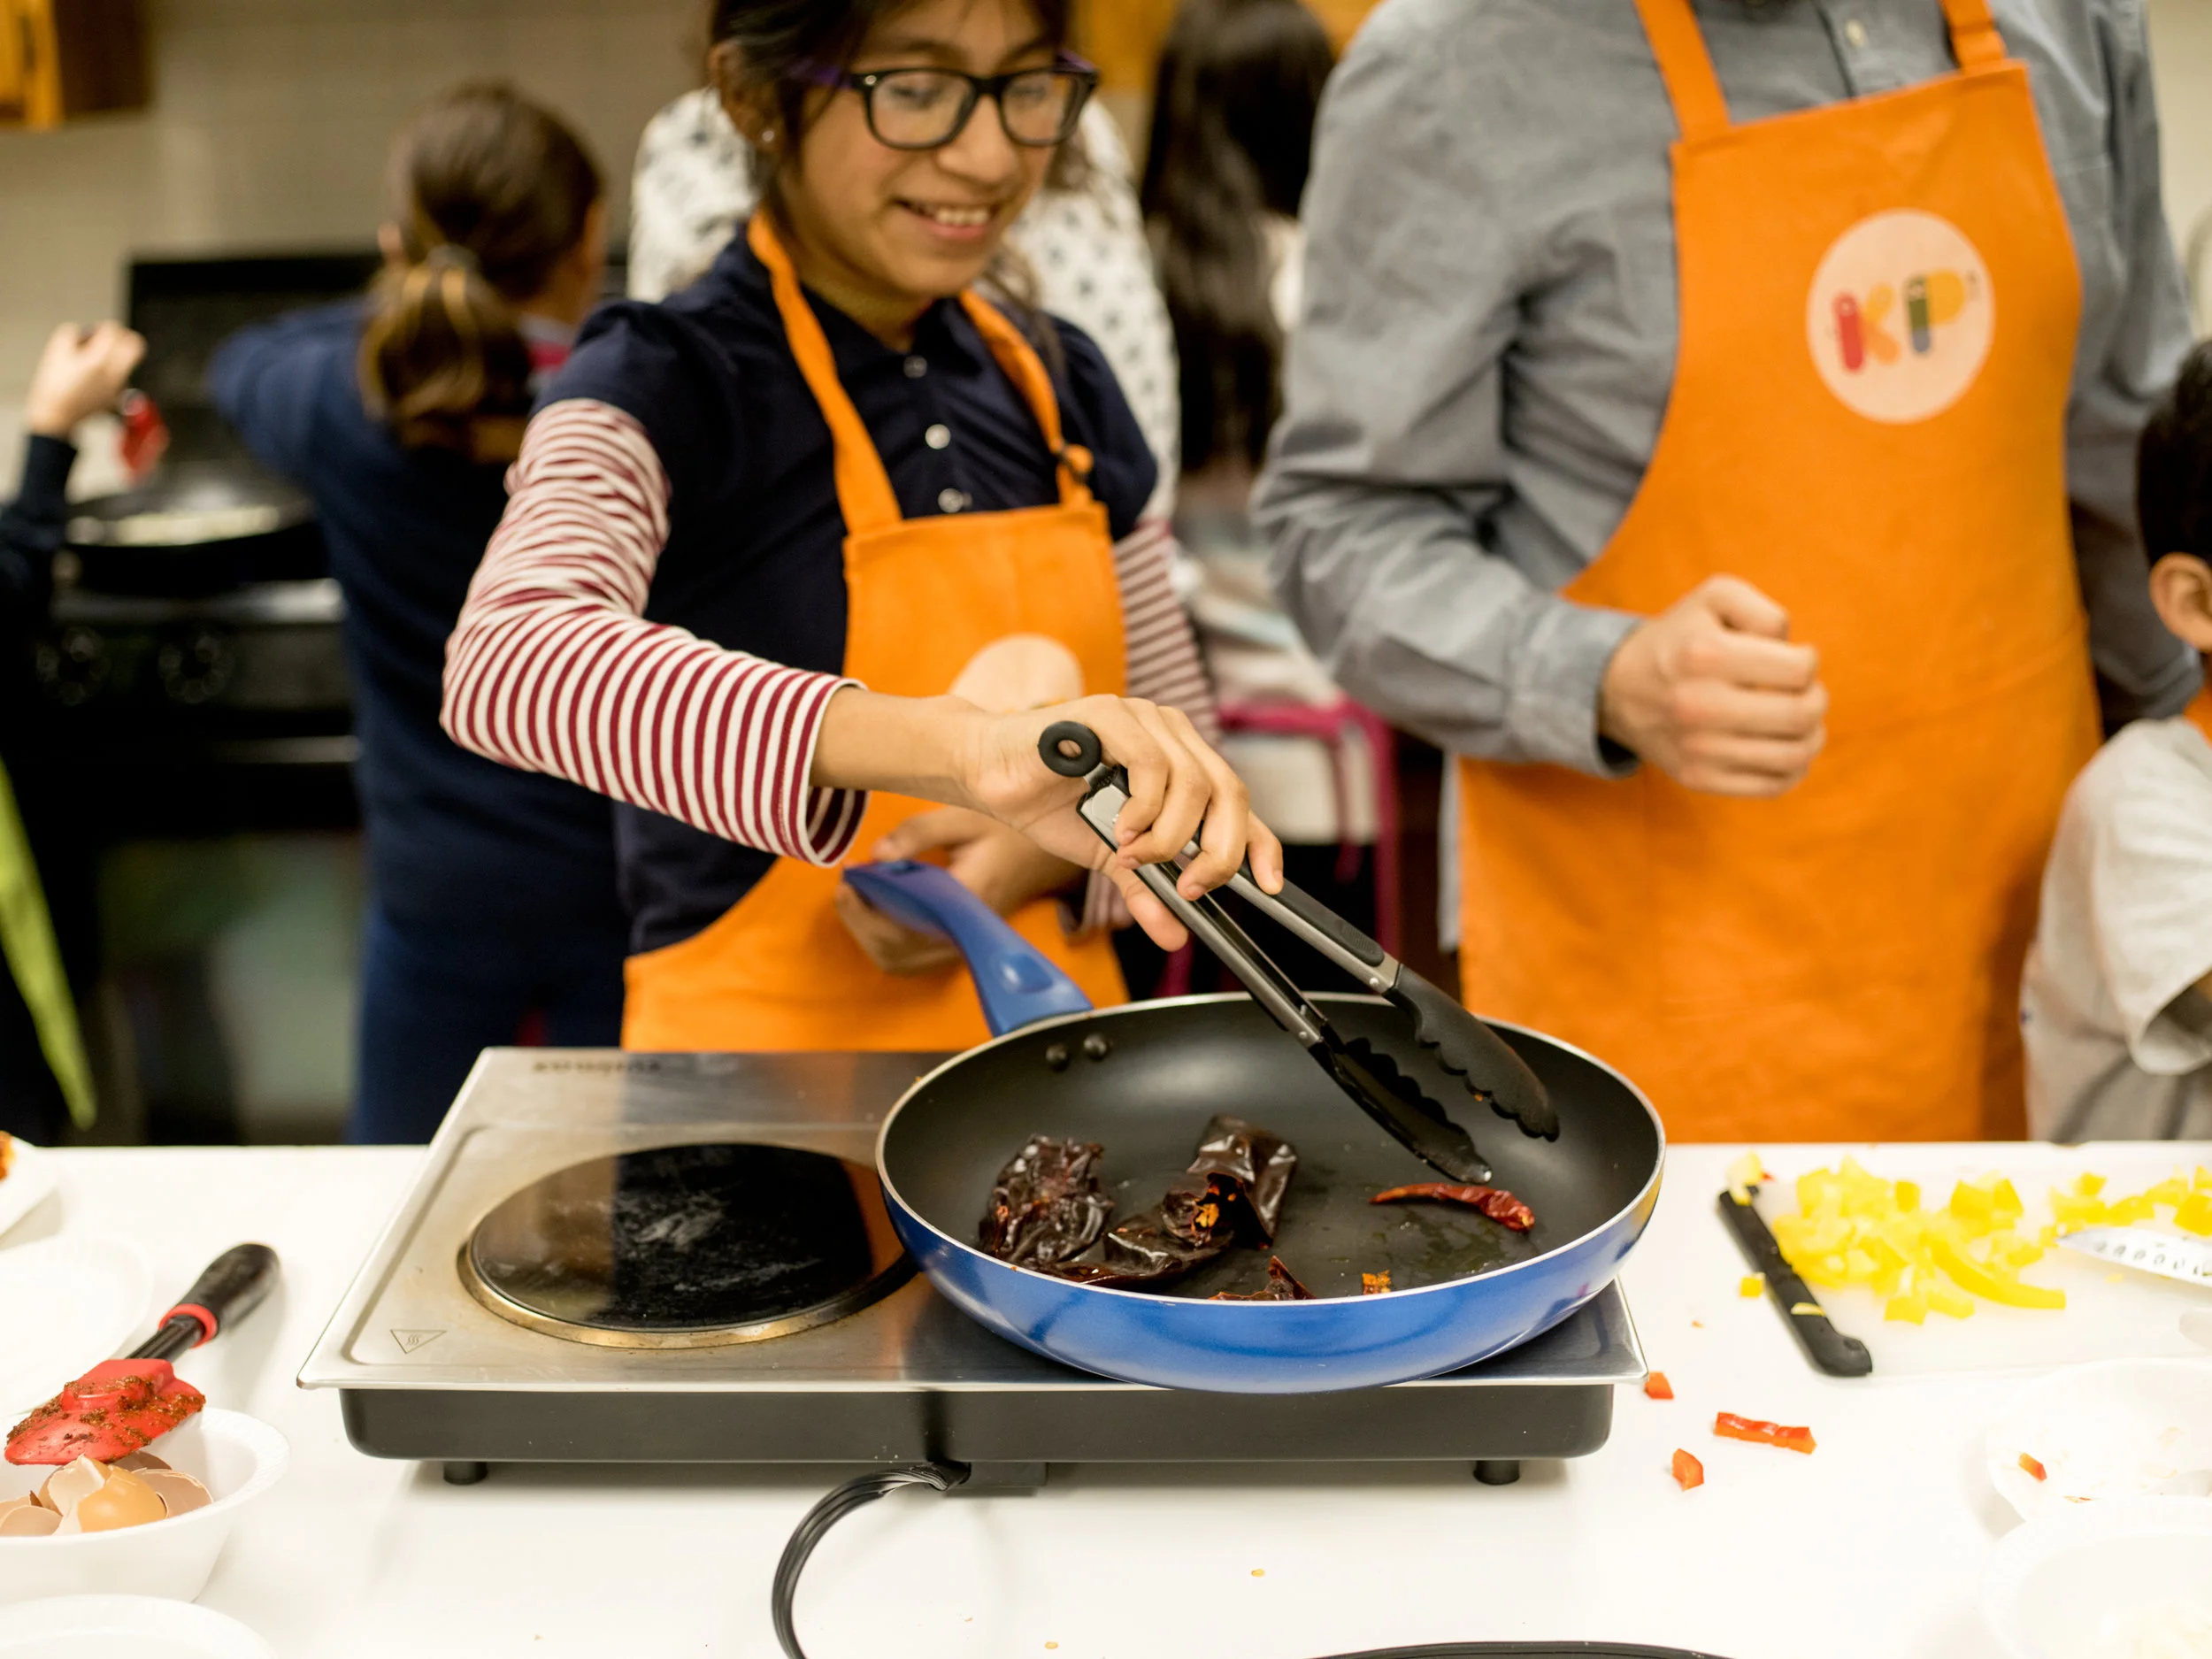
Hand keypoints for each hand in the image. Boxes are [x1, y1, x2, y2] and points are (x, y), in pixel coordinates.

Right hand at [24, 322, 145, 437]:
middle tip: (109, 339)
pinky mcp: (118, 396)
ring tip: (94, 361)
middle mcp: (114, 374)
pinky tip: (94, 377)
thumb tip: (90, 332)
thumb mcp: (56, 351)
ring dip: (117, 355)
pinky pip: (122, 376)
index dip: (105, 326)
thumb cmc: (53, 383)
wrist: (57, 415)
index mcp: (98, 361)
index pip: (115, 332)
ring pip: (129, 362)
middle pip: (136, 345)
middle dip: (124, 337)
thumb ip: (73, 333)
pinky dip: (112, 371)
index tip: (97, 331)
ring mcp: (119, 387)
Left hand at [833, 807, 1079, 975]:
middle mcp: (963, 933)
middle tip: (846, 885)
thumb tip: (875, 855)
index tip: (849, 877)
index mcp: (966, 900)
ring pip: (899, 961)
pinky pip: (910, 960)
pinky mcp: (955, 947)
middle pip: (896, 951)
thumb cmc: (1005, 832)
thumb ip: (918, 832)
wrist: (1040, 855)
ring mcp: (960, 946)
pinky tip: (874, 912)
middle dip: (860, 921)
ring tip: (854, 898)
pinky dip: (883, 942)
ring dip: (868, 934)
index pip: (905, 925)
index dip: (866, 910)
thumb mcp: (964, 817)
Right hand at [955, 695, 1285, 950]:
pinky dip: (1143, 808)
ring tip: (1133, 854)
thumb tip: (1175, 933)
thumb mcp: (1108, 857)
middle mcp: (1171, 735)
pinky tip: (1120, 828)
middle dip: (1216, 851)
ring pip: (1193, 782)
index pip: (1237, 801)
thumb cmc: (1049, 802)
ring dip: (1169, 835)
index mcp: (1180, 762)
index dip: (1259, 843)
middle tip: (1189, 884)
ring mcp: (1144, 719)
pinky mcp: (1110, 714)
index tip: (1268, 884)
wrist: (988, 774)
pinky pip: (1150, 764)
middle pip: (1228, 792)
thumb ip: (1145, 888)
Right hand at [1598, 576, 1826, 797]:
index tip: (1791, 660)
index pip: (1799, 669)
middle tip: (1803, 692)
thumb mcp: (1715, 597)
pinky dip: (1794, 768)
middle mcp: (1699, 705)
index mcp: (1706, 655)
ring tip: (1799, 721)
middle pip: (1801, 714)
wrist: (1616, 690)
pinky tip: (1782, 747)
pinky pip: (1774, 786)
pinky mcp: (1699, 778)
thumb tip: (1793, 653)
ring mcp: (1698, 749)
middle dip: (1816, 699)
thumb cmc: (1681, 638)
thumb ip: (1764, 610)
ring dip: (1812, 735)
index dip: (1808, 661)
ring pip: (1795, 755)